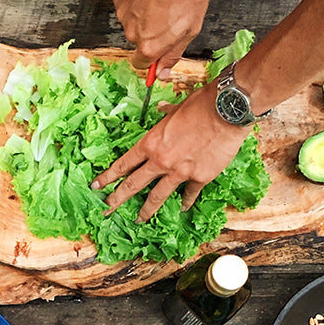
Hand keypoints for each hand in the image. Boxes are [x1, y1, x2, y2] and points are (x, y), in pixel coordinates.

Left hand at [91, 83, 251, 221]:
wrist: (227, 111)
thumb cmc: (201, 104)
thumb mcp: (177, 108)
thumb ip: (166, 115)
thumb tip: (161, 110)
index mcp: (151, 143)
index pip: (123, 164)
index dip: (108, 177)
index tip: (96, 186)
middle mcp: (161, 161)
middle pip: (134, 184)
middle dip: (118, 198)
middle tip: (107, 209)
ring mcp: (180, 172)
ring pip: (157, 196)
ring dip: (146, 210)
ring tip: (139, 220)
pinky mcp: (200, 177)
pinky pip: (189, 194)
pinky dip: (186, 201)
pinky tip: (182, 207)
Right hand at [112, 0, 209, 79]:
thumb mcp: (190, 28)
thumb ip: (174, 53)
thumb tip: (163, 72)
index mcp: (149, 45)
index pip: (142, 64)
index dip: (153, 59)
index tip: (159, 53)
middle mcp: (132, 33)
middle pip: (139, 41)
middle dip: (152, 33)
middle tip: (168, 18)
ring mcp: (123, 14)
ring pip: (133, 22)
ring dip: (145, 15)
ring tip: (162, 0)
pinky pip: (128, 5)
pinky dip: (138, 0)